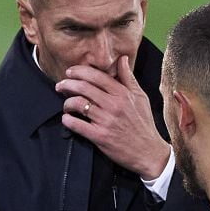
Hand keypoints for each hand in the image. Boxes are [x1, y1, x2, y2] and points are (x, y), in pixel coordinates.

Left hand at [56, 56, 169, 179]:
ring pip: (78, 104)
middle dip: (67, 84)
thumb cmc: (144, 124)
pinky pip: (77, 125)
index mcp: (122, 94)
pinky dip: (68, 120)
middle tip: (60, 86)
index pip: (96, 76)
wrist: (149, 152)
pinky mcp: (100, 136)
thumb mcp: (140, 97)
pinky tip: (67, 119)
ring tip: (66, 105)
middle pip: (84, 87)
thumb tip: (123, 59)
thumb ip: (129, 78)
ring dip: (67, 102)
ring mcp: (106, 121)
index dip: (79, 71)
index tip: (70, 72)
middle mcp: (113, 105)